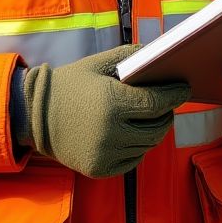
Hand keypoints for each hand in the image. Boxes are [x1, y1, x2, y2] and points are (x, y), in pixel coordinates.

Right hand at [21, 45, 191, 177]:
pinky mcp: (101, 169)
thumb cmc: (70, 84)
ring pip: (148, 144)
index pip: (157, 102)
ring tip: (150, 117)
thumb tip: (156, 54)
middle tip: (166, 103)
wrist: (36, 114)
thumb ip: (128, 57)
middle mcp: (112, 131)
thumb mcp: (97, 64)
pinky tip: (131, 133)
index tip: (185, 88)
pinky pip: (134, 159)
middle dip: (166, 113)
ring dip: (153, 130)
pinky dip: (138, 147)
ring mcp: (106, 153)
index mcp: (112, 102)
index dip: (174, 95)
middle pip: (158, 127)